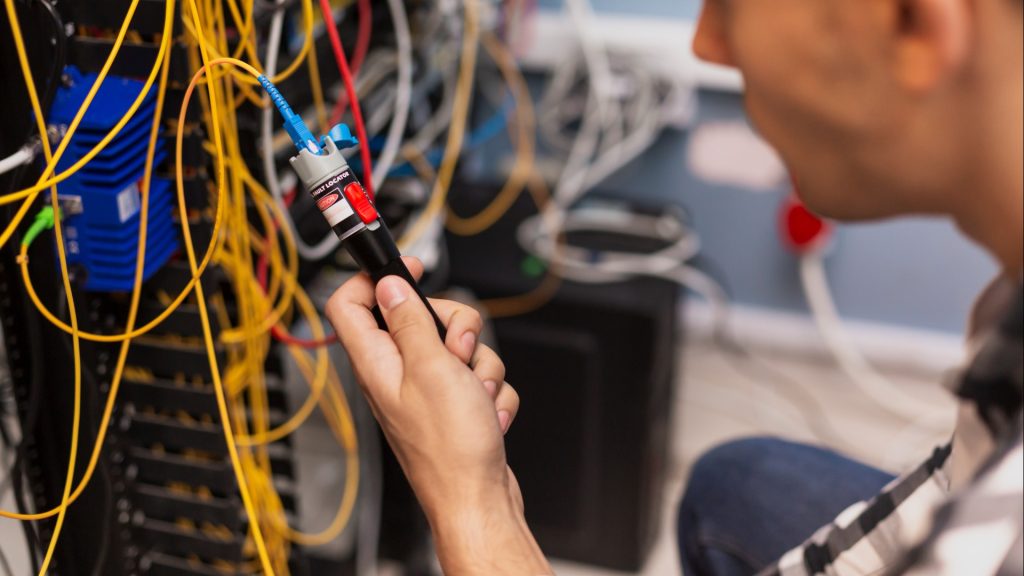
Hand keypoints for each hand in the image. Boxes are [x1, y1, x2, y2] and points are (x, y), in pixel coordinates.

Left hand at [326, 258, 549, 574]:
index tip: (410, 269)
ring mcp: (427, 391)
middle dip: (455, 327)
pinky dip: (490, 392)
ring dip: (480, 365)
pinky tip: (486, 415)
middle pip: (421, 318)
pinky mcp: (455, 406)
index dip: (376, 277)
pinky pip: (478, 375)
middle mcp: (397, 374)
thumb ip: (409, 322)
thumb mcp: (431, 369)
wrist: (478, 500)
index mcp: (377, 362)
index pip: (352, 303)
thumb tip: (389, 285)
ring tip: (475, 395)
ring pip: (459, 346)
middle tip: (457, 351)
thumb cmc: (450, 449)